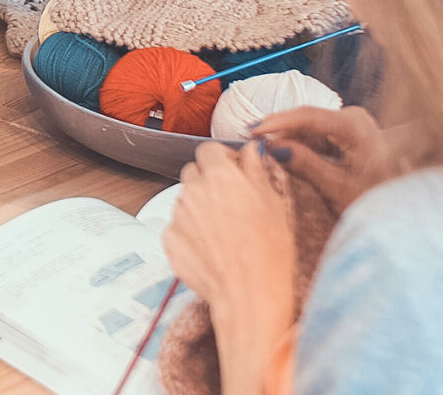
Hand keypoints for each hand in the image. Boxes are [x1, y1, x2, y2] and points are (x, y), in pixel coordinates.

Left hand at [164, 142, 296, 394]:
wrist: (250, 294)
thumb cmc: (269, 250)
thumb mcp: (273, 202)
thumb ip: (255, 168)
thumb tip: (249, 149)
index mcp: (219, 174)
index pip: (208, 150)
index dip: (222, 159)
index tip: (234, 171)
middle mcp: (192, 190)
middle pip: (193, 173)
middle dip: (208, 181)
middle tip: (231, 202)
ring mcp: (177, 216)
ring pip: (185, 201)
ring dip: (199, 208)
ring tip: (224, 232)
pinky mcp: (169, 241)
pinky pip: (177, 228)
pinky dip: (190, 233)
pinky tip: (212, 249)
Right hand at [256, 105, 403, 214]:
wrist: (400, 212)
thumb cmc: (374, 200)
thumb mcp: (335, 186)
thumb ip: (304, 164)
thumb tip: (272, 147)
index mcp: (355, 127)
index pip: (307, 116)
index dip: (276, 123)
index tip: (252, 132)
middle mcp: (354, 118)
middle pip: (305, 120)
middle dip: (279, 132)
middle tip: (250, 143)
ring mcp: (351, 125)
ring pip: (308, 129)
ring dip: (287, 140)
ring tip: (263, 151)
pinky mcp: (347, 135)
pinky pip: (316, 136)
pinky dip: (299, 146)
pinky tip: (282, 154)